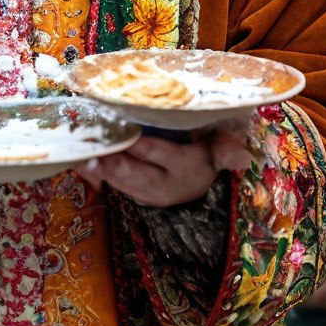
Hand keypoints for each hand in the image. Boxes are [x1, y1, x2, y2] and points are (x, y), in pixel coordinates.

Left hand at [76, 128, 250, 207]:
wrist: (198, 182)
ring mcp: (148, 194)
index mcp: (186, 168)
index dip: (139, 144)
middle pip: (135, 173)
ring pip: (121, 182)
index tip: (122, 130)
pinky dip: (98, 177)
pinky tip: (83, 165)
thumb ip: (226, 149)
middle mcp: (165, 185)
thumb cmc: (205, 153)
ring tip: (83, 155)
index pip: (159, 154)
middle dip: (112, 161)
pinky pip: (114, 187)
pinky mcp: (136, 195)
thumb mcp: (218, 150)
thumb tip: (243, 157)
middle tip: (92, 147)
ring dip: (100, 169)